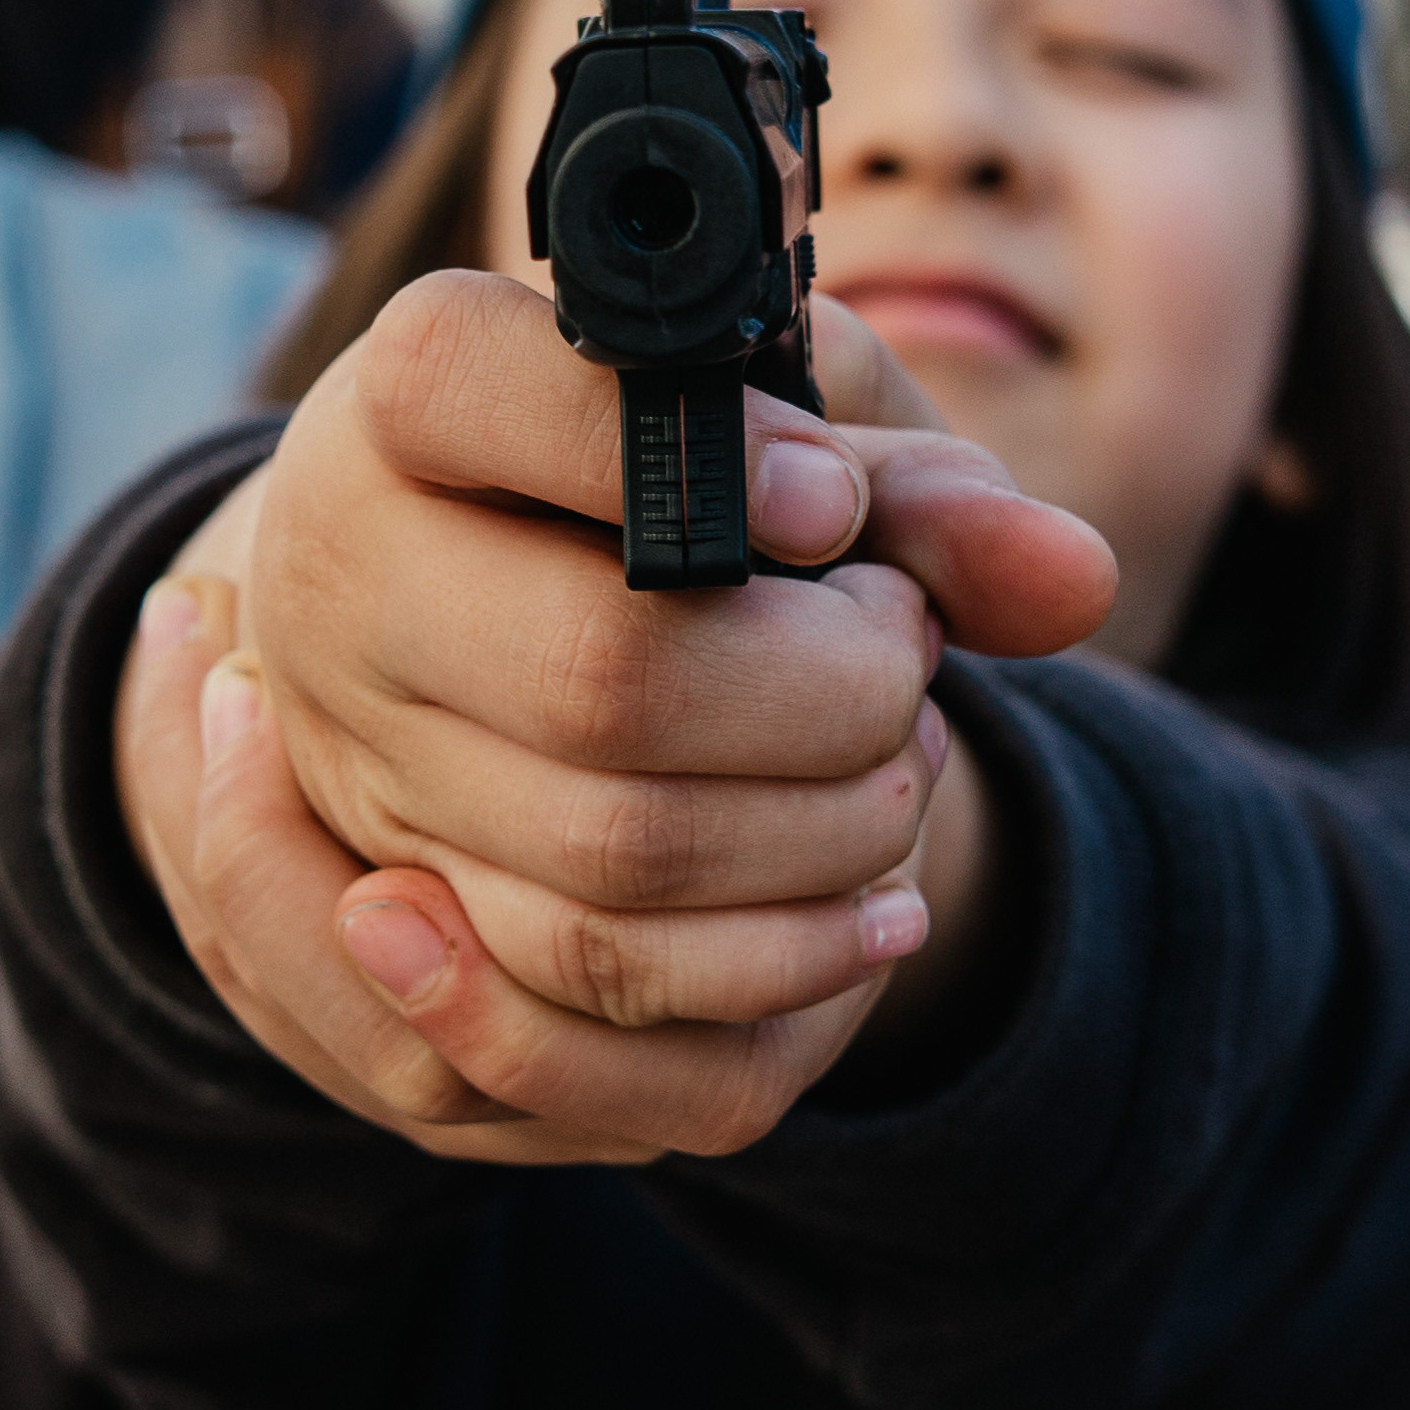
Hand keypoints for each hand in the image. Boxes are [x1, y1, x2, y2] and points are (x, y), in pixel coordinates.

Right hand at [118, 271, 1113, 1163]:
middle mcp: (342, 591)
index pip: (467, 384)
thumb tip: (1066, 582)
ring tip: (900, 773)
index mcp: (407, 411)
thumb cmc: (663, 490)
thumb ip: (923, 492)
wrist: (493, 608)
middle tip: (906, 658)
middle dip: (829, 692)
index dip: (693, 457)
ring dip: (823, 840)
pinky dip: (775, 979)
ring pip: (611, 869)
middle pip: (598, 676)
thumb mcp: (785, 434)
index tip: (833, 507)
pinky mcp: (400, 938)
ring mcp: (358, 778)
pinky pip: (589, 1026)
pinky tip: (874, 911)